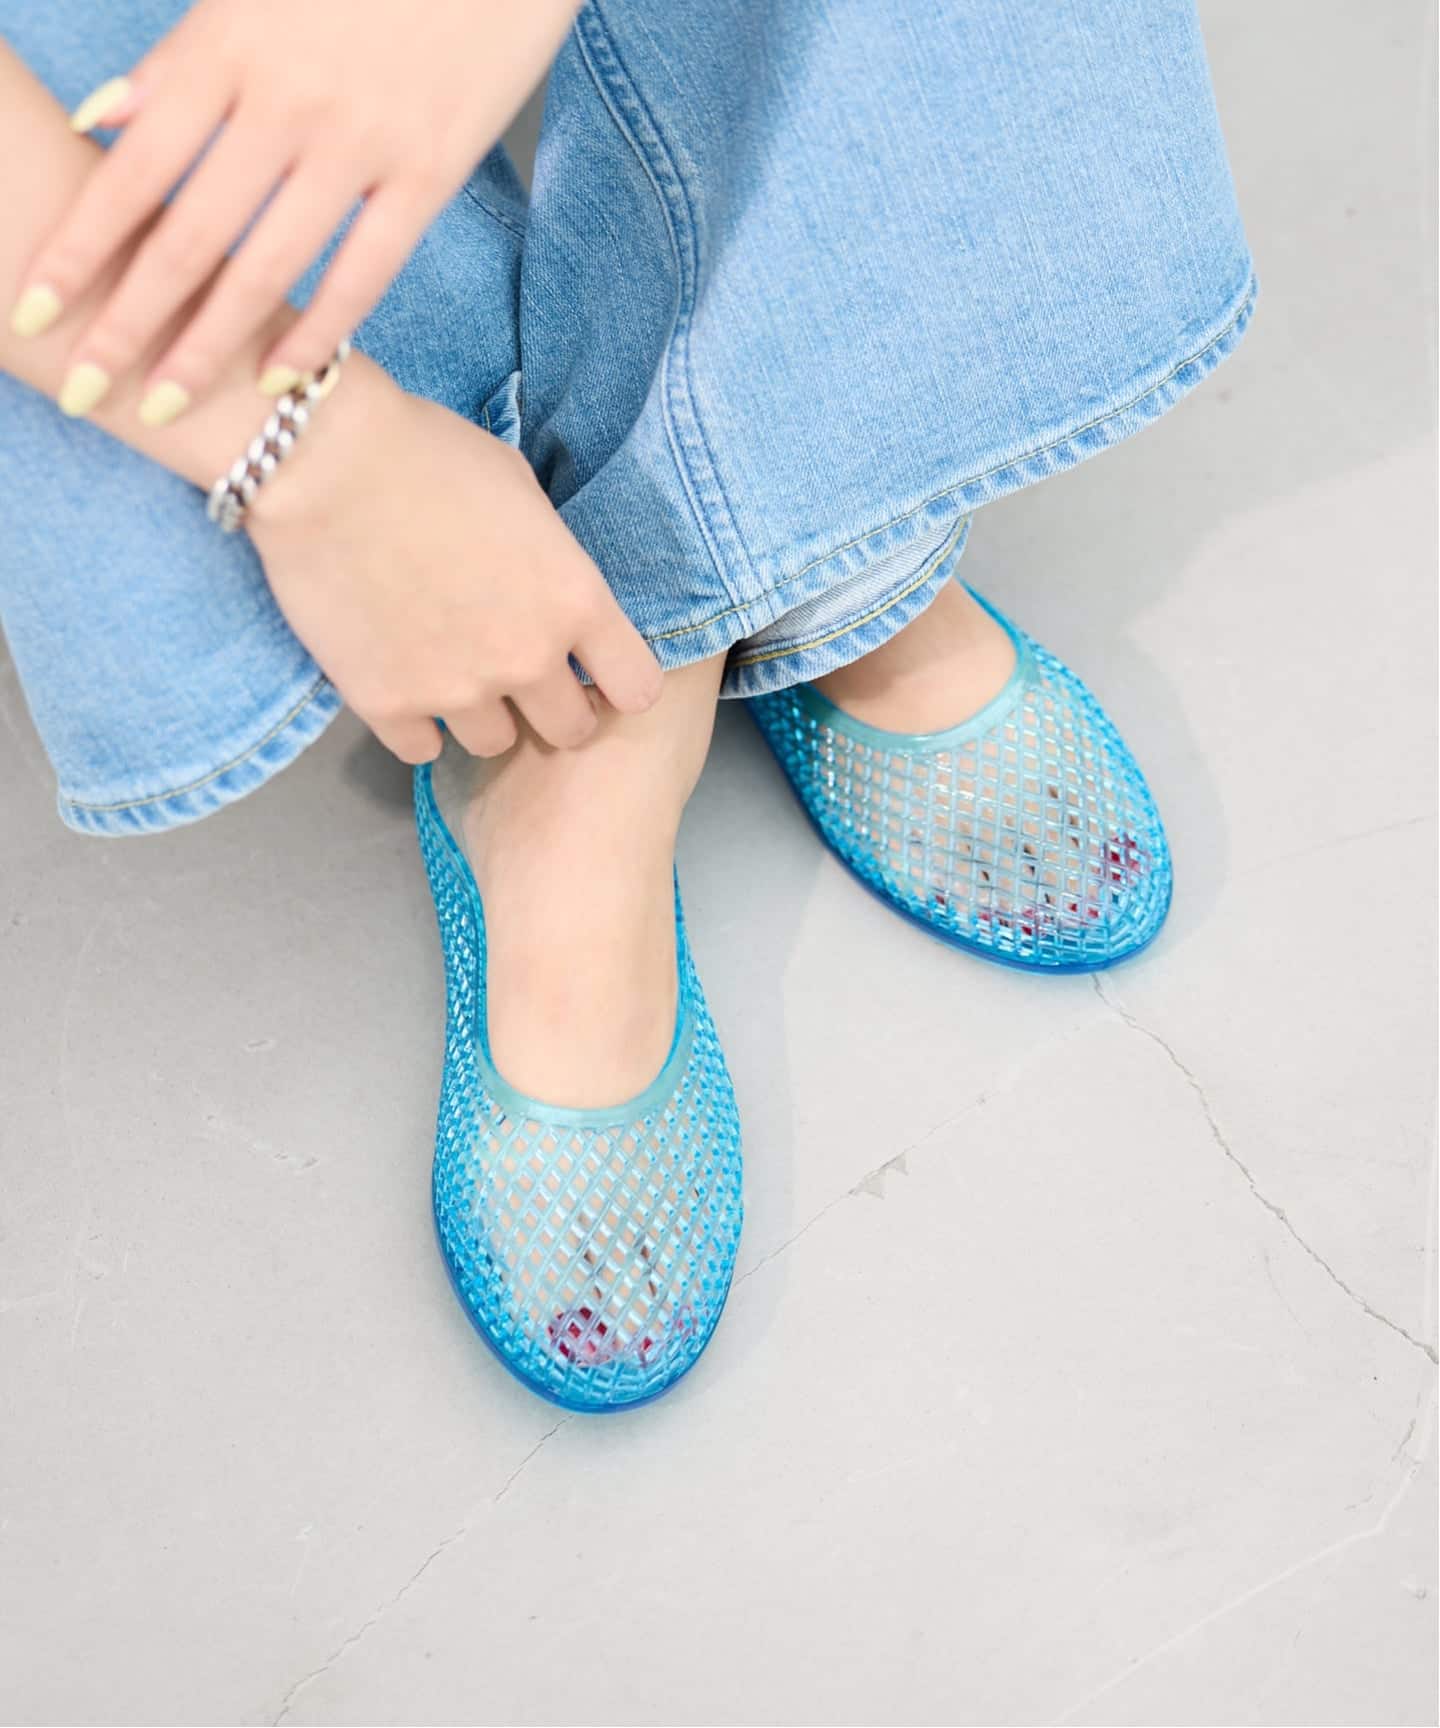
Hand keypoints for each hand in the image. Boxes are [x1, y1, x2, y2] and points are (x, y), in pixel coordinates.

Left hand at [9, 0, 577, 422]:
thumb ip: (183, 60)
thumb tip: (103, 118)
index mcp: (229, 44)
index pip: (132, 168)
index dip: (76, 247)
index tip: (32, 310)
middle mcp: (285, 100)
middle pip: (186, 234)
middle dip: (126, 321)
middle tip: (81, 387)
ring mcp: (359, 142)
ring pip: (266, 266)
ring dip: (207, 347)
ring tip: (163, 403)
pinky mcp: (428, 172)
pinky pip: (364, 271)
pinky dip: (320, 329)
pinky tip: (283, 377)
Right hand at [246, 363, 662, 762]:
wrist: (322, 460)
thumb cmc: (426, 452)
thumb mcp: (522, 491)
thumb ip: (549, 556)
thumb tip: (549, 583)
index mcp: (574, 600)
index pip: (636, 687)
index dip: (618, 682)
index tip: (597, 673)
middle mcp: (527, 658)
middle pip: (572, 730)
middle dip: (553, 708)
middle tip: (522, 676)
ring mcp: (457, 689)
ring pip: (495, 744)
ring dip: (482, 716)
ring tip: (453, 671)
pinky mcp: (387, 704)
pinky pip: (421, 749)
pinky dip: (417, 724)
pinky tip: (406, 683)